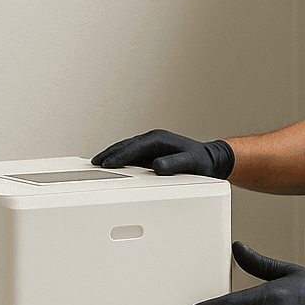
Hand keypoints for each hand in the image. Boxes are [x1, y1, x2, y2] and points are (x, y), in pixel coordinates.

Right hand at [91, 129, 233, 177]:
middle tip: (95, 163)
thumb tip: (157, 166)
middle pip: (126, 146)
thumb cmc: (202, 161)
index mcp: (159, 139)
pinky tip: (113, 164)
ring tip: (98, 163)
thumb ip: (175, 164)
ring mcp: (151, 145)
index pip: (134, 147)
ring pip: (126, 148)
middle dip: (110, 154)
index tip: (108, 165)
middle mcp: (153, 139)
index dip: (120, 156)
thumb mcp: (191, 163)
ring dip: (112, 155)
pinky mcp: (151, 152)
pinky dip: (120, 158)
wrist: (209, 159)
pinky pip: (131, 153)